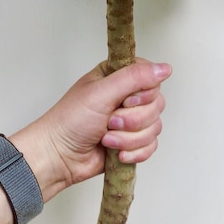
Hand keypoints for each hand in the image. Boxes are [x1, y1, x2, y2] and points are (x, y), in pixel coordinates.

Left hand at [11, 59, 170, 200]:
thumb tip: (164, 68)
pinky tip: (117, 153)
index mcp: (118, 76)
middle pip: (156, 104)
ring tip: (107, 138)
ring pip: (155, 127)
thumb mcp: (102, 92)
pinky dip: (134, 152)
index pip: (152, 77)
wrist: (59, 156)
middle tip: (110, 121)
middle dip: (133, 120)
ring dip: (130, 139)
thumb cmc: (71, 120)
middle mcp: (127, 96)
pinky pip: (151, 146)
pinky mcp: (132, 141)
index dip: (143, 93)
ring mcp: (131, 119)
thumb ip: (134, 77)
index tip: (125, 101)